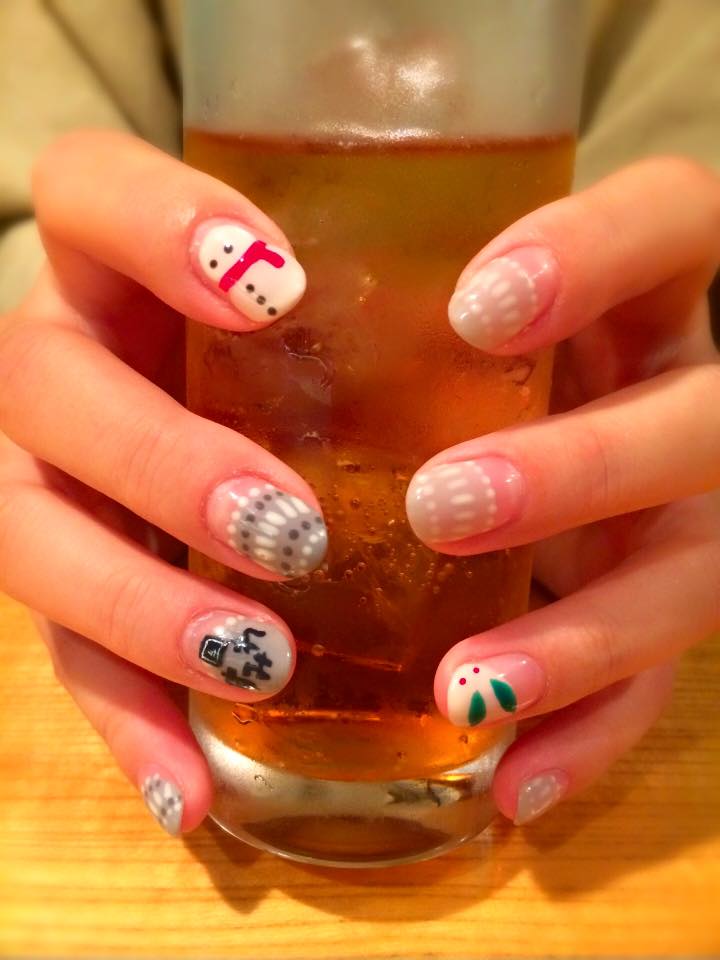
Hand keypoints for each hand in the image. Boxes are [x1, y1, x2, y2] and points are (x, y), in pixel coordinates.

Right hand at [0, 131, 326, 833]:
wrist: (204, 379)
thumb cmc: (289, 331)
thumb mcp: (321, 293)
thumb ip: (368, 298)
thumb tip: (514, 335)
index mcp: (112, 260)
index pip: (90, 191)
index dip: (158, 226)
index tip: (271, 286)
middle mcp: (60, 358)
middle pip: (45, 385)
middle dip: (162, 461)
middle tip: (284, 529)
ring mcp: (44, 472)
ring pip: (31, 535)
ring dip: (139, 607)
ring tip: (252, 661)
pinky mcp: (63, 572)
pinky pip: (65, 653)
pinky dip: (128, 719)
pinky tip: (190, 787)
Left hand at [405, 157, 719, 824]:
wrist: (511, 400)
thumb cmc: (443, 334)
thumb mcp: (434, 298)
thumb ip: (384, 291)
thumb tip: (229, 287)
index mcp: (642, 287)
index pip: (671, 222)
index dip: (598, 255)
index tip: (476, 309)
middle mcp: (679, 392)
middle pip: (698, 423)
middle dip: (584, 469)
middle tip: (445, 507)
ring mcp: (682, 506)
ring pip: (691, 573)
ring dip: (586, 639)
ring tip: (467, 686)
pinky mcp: (656, 598)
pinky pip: (655, 682)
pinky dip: (587, 733)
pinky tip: (510, 781)